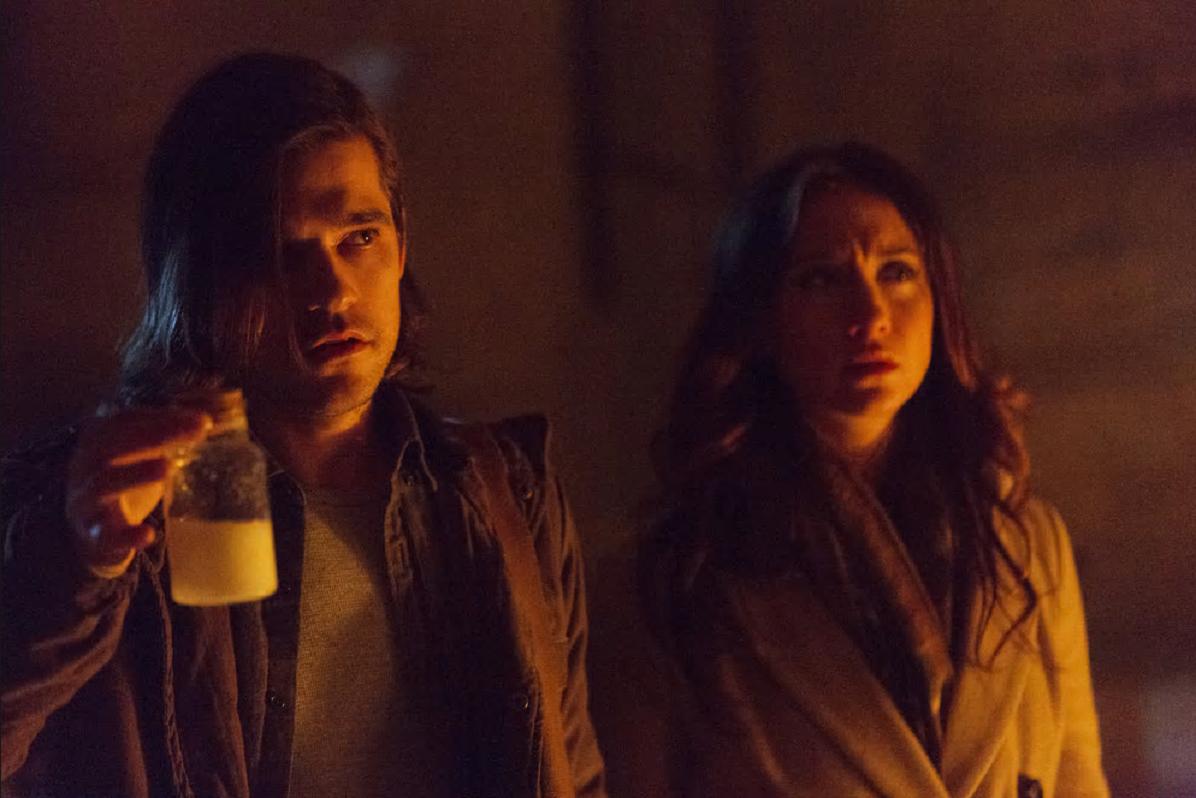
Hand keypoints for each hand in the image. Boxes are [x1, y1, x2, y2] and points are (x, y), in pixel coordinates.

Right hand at [66, 407, 211, 577]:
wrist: (94, 533)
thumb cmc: (123, 482)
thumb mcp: (139, 455)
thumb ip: (165, 437)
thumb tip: (202, 422)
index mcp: (97, 443)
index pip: (124, 422)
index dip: (160, 419)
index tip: (201, 420)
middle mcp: (85, 468)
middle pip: (110, 448)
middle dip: (150, 438)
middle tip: (191, 433)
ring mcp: (86, 502)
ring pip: (101, 486)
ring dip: (134, 475)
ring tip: (166, 468)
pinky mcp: (94, 535)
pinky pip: (105, 535)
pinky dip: (126, 536)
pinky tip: (148, 534)